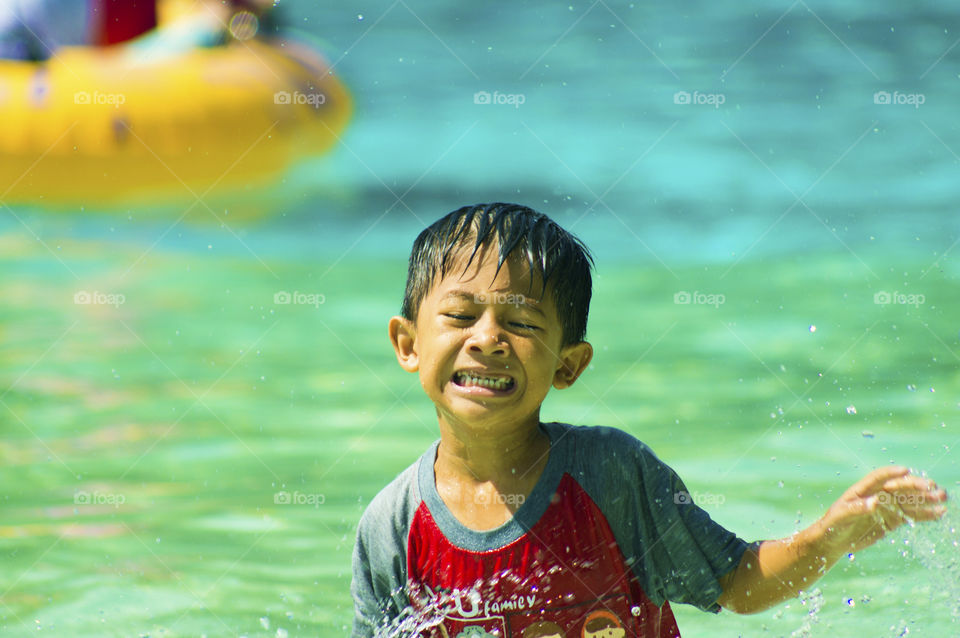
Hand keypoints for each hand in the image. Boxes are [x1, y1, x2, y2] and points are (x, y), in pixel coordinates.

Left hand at [814, 466, 947, 556]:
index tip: (905, 471)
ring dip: (925, 499)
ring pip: (909, 501)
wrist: (833, 541)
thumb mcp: (841, 516)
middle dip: (916, 486)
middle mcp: (877, 495)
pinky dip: (925, 514)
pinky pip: (911, 516)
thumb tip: (874, 502)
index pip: (879, 477)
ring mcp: (887, 508)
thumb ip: (857, 509)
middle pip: (899, 487)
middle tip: (933, 487)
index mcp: (862, 490)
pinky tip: (939, 512)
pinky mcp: (893, 521)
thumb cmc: (833, 525)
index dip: (891, 473)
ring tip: (943, 497)